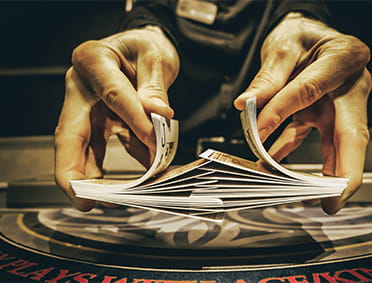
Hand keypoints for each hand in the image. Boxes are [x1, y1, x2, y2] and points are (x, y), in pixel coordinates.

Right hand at [54, 26, 179, 210]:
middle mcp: (82, 86)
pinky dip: (120, 165)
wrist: (142, 46)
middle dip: (75, 170)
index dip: (134, 120)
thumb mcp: (155, 57)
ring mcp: (87, 106)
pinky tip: (137, 178)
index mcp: (93, 60)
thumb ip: (155, 86)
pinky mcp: (98, 120)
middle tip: (85, 198)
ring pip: (82, 146)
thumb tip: (159, 114)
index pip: (113, 94)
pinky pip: (103, 148)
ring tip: (110, 198)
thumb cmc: (144, 46)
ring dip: (94, 176)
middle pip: (71, 133)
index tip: (154, 143)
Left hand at [234, 13, 371, 213]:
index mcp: (344, 59)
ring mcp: (337, 103)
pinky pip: (306, 136)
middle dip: (344, 172)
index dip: (282, 112)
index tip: (257, 132)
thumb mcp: (282, 46)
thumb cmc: (301, 34)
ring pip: (334, 143)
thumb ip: (268, 77)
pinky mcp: (321, 113)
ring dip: (318, 172)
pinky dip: (287, 151)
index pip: (311, 90)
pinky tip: (270, 163)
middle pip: (352, 134)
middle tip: (332, 201)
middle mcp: (349, 85)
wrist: (307, 32)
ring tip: (300, 194)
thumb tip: (246, 104)